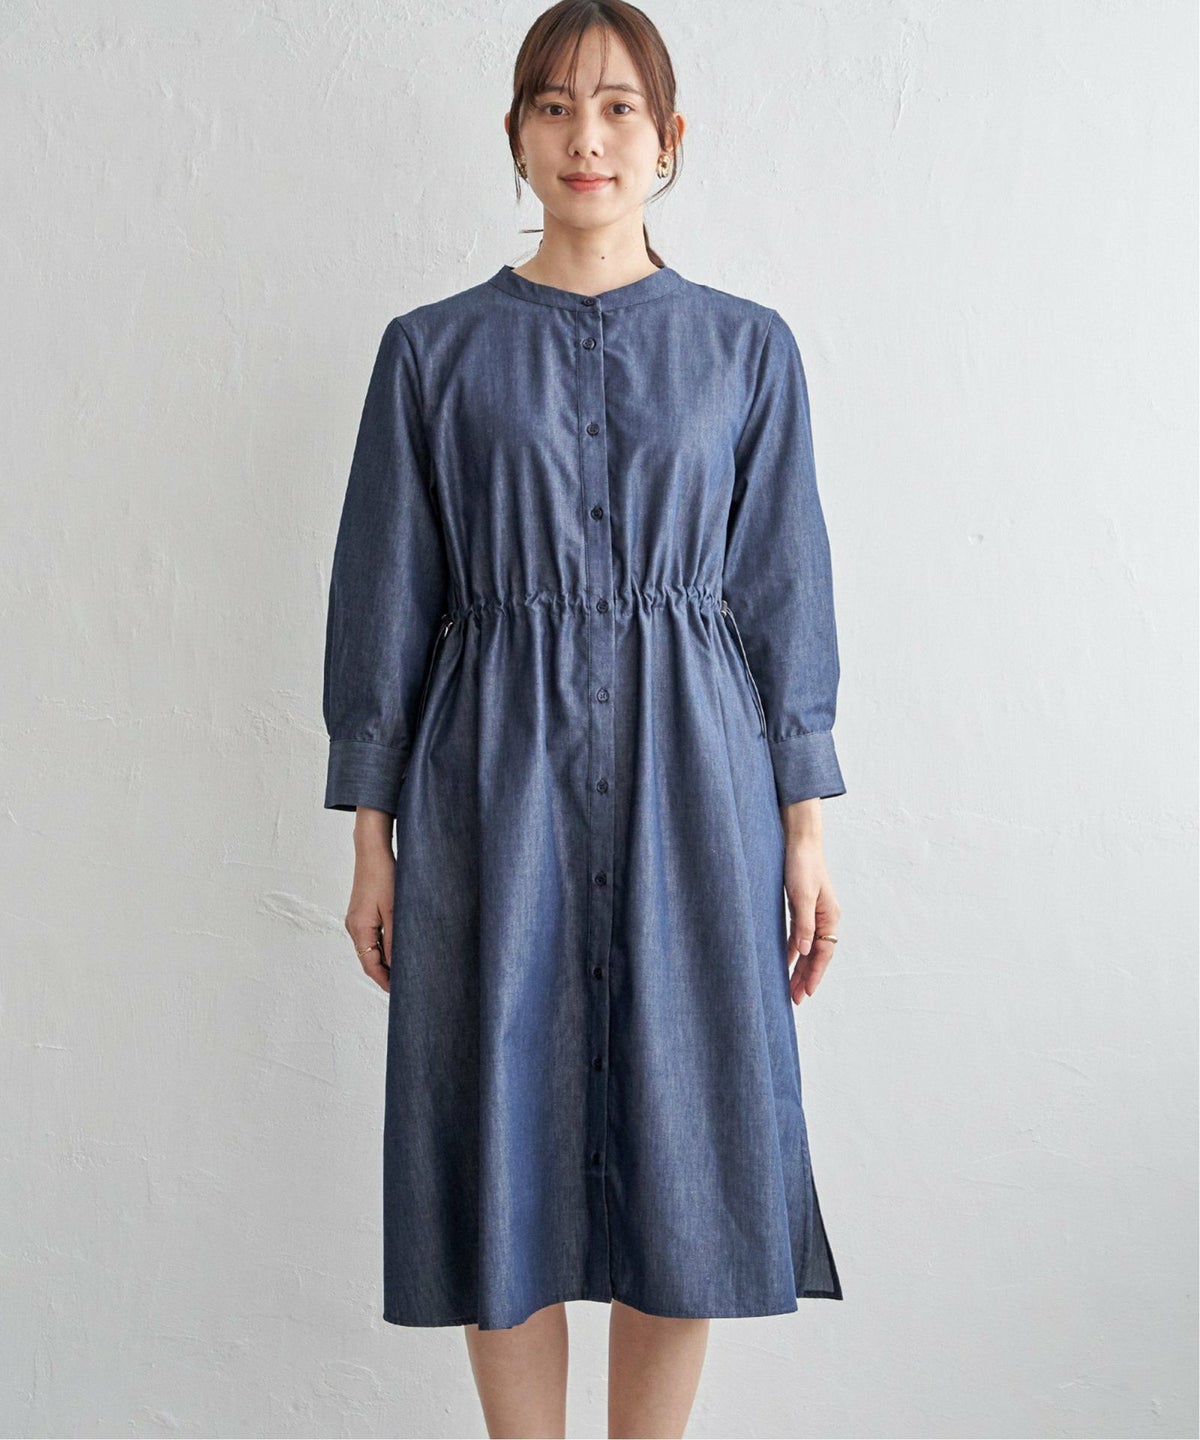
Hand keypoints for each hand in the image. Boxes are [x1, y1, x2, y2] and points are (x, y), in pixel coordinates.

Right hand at [345, 838, 395, 992]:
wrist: (372, 851)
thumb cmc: (384, 876)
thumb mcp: (394, 910)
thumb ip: (394, 939)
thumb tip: (397, 964)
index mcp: (359, 929)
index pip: (370, 966)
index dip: (385, 981)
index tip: (400, 992)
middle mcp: (354, 927)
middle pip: (368, 960)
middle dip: (385, 974)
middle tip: (406, 984)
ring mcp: (356, 920)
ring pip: (370, 949)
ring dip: (385, 961)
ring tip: (405, 969)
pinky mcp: (361, 913)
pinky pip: (371, 938)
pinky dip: (382, 947)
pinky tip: (397, 949)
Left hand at [783, 836, 840, 1006]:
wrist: (799, 841)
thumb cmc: (803, 865)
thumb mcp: (802, 896)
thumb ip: (803, 924)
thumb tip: (803, 952)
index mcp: (829, 916)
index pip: (823, 953)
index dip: (814, 974)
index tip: (806, 993)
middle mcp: (824, 918)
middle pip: (815, 954)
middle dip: (806, 977)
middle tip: (795, 999)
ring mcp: (813, 914)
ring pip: (806, 948)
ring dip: (799, 967)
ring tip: (790, 988)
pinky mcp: (801, 908)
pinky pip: (798, 936)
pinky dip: (792, 950)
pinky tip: (785, 962)